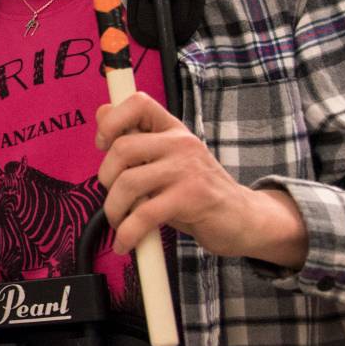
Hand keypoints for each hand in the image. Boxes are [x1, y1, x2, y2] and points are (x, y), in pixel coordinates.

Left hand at [96, 92, 307, 267]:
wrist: (242, 219)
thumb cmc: (195, 191)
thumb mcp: (165, 160)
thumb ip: (136, 139)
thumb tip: (102, 111)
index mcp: (173, 130)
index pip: (138, 102)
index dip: (112, 120)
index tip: (103, 145)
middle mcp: (181, 143)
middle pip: (122, 148)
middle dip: (106, 179)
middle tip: (115, 198)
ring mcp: (188, 169)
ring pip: (128, 182)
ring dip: (114, 209)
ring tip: (120, 223)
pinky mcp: (192, 197)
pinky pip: (144, 214)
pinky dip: (127, 232)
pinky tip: (125, 243)